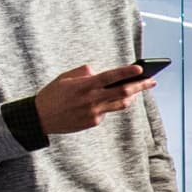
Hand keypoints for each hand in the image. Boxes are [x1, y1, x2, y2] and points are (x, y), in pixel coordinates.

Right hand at [35, 64, 149, 134]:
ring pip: (120, 104)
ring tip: (137, 90)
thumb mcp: (64, 78)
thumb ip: (83, 73)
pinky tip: (109, 100)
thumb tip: (98, 71)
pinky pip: (107, 111)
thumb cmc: (52, 95)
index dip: (127, 72)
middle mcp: (91, 99)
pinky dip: (110, 105)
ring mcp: (94, 112)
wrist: (39, 118)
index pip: (110, 77)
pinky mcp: (93, 122)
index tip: (140, 69)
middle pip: (123, 92)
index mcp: (84, 85)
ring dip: (131, 96)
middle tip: (152, 81)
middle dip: (140, 86)